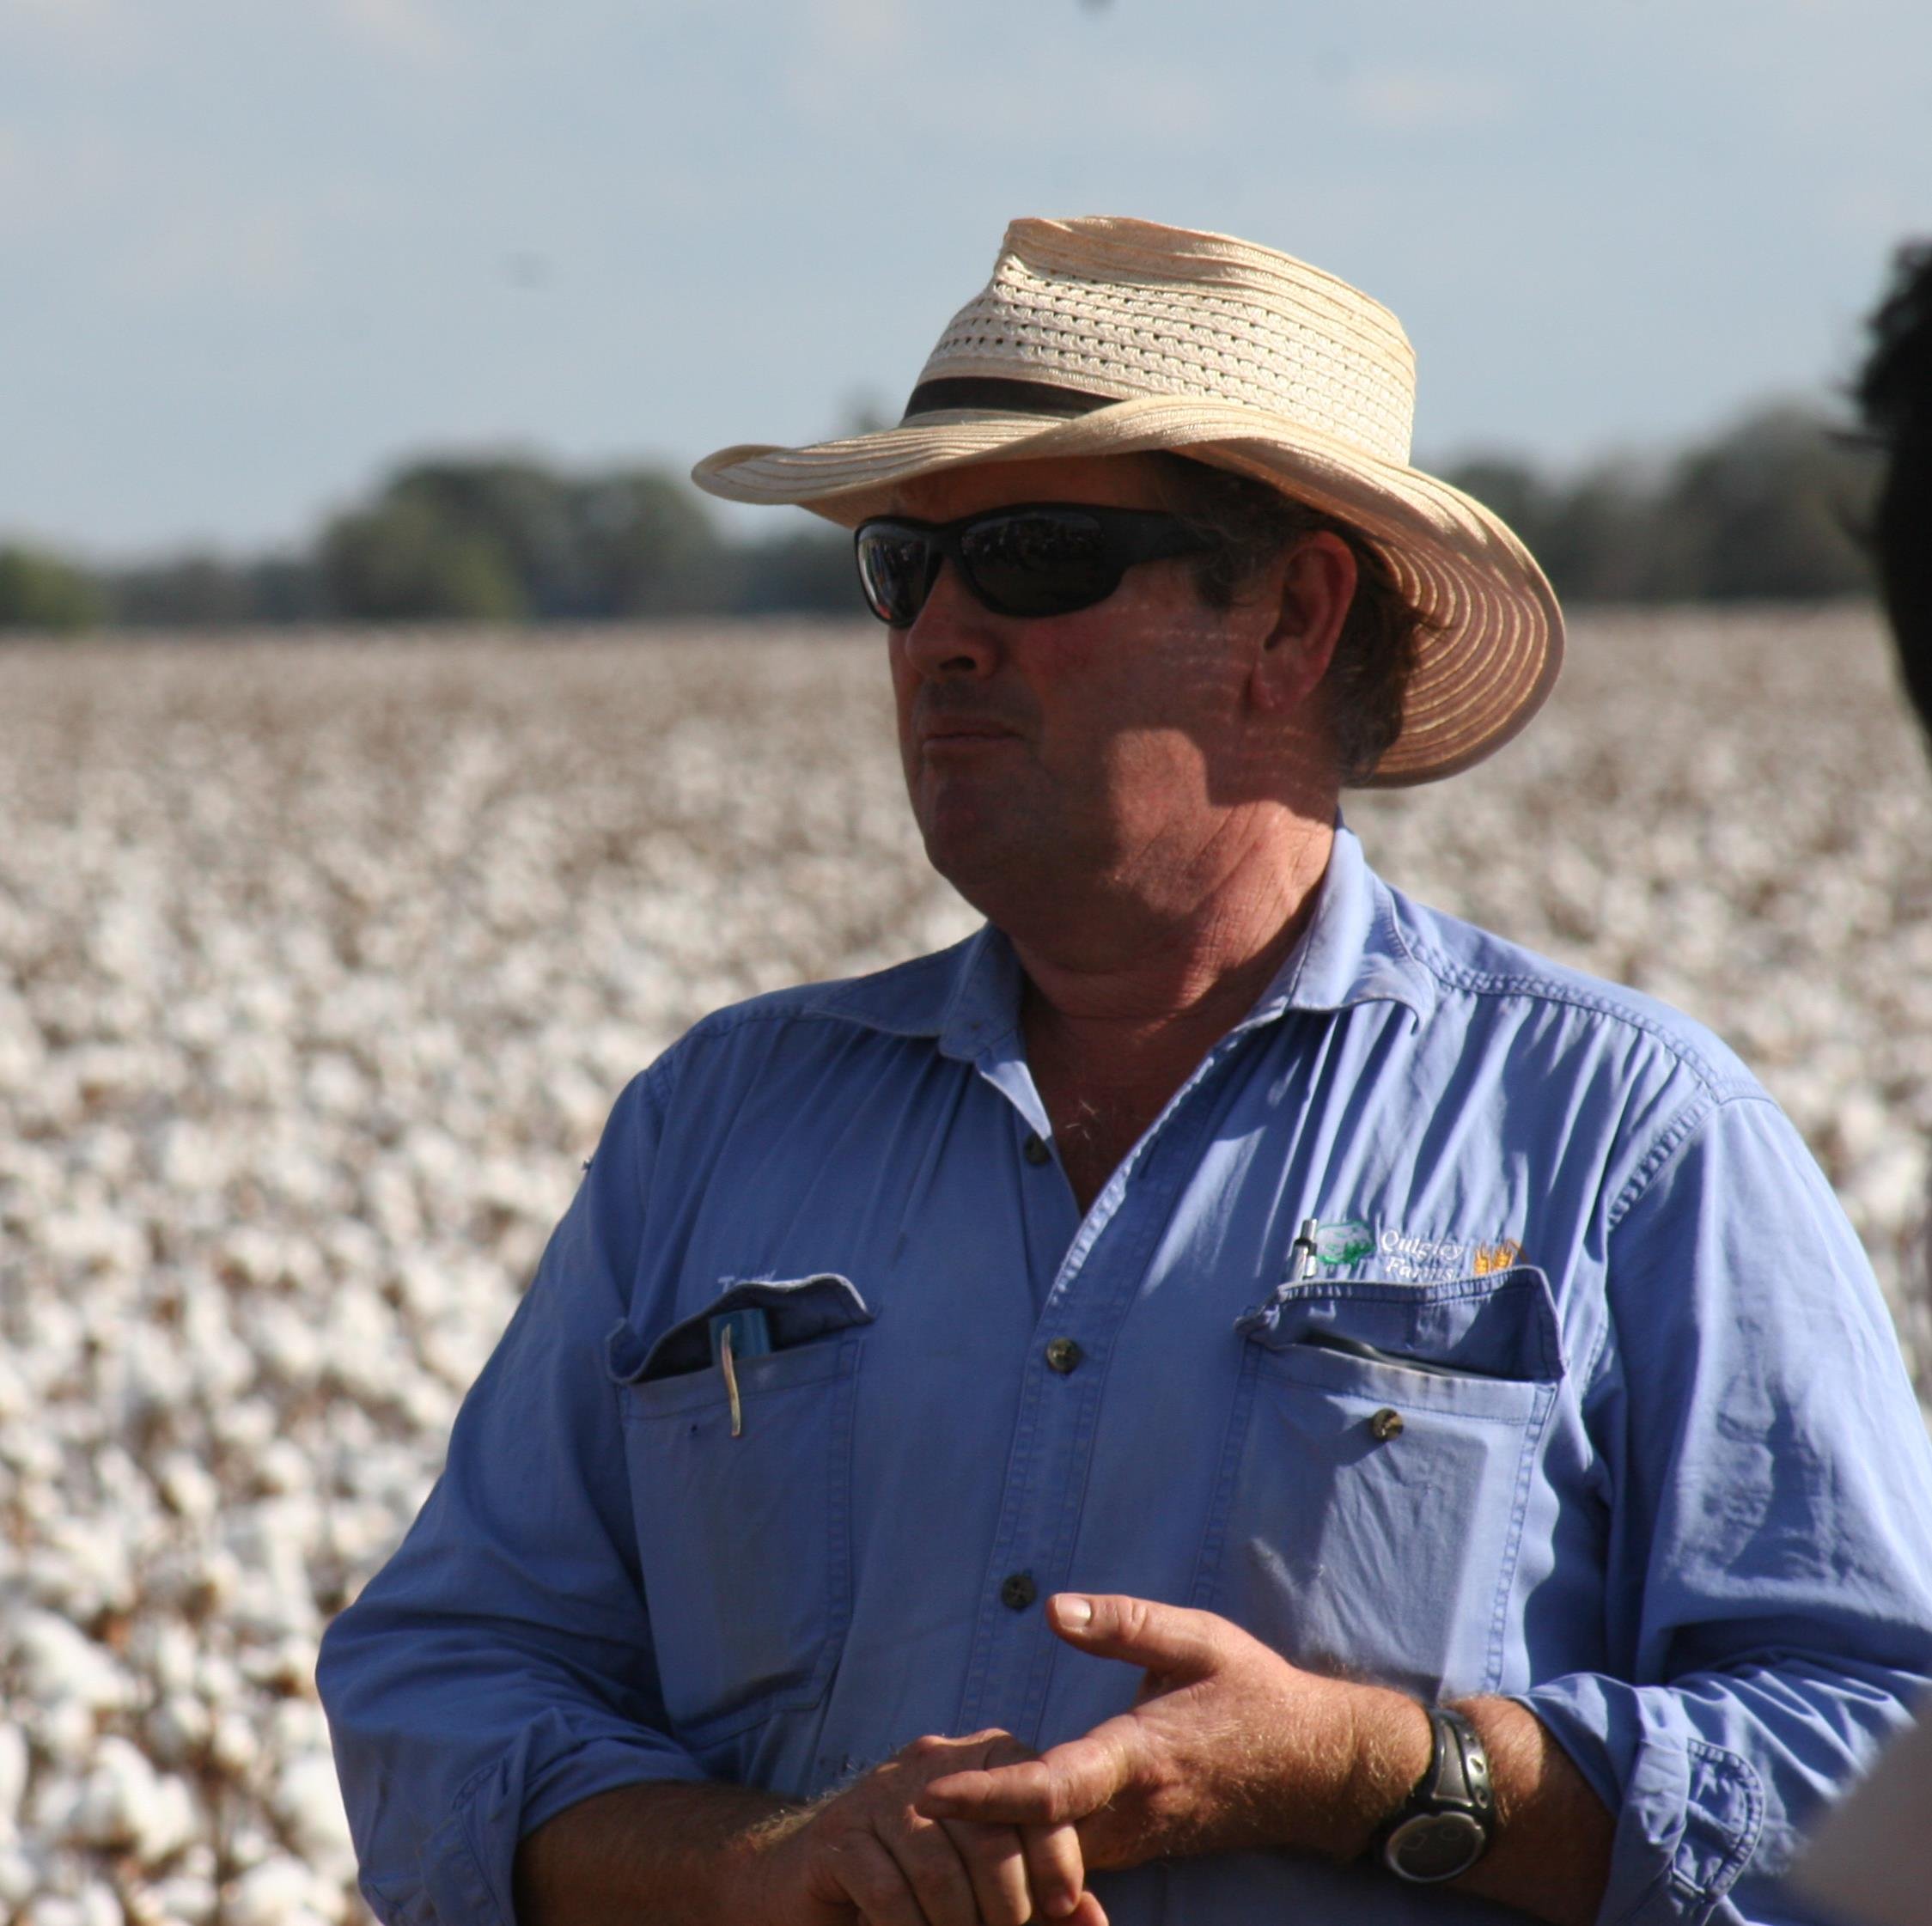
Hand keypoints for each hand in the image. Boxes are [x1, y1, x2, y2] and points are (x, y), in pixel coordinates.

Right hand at [740, 1728, 1111, 1925]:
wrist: (816, 1882)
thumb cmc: (924, 1884)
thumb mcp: (992, 1885)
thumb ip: (1044, 1899)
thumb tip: (1096, 1922)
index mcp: (984, 1758)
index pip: (1036, 1799)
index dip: (1057, 1859)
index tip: (1063, 1908)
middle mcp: (933, 1763)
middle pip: (989, 1840)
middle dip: (1006, 1909)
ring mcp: (880, 1794)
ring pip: (939, 1871)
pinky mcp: (839, 1836)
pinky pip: (889, 1893)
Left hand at [915, 1595, 1430, 1872]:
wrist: (1316, 1769)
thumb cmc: (1252, 1692)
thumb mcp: (1196, 1638)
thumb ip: (1124, 1622)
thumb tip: (1053, 1606)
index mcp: (1138, 1756)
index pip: (1049, 1788)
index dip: (986, 1796)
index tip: (928, 1793)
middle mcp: (1131, 1811)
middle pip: (1033, 1840)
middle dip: (969, 1832)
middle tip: (899, 1807)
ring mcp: (1136, 1840)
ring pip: (1050, 1859)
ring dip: (994, 1845)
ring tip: (927, 1818)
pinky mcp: (1139, 1849)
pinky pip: (1073, 1861)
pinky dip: (1027, 1850)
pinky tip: (987, 1829)